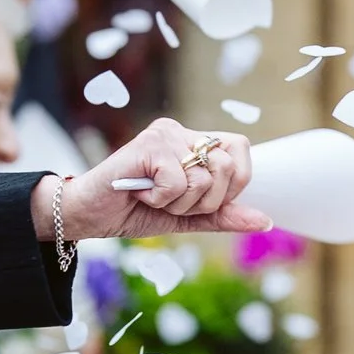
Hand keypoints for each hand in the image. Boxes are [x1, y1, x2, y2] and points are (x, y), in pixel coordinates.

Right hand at [44, 124, 262, 244]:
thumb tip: (264, 221)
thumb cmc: (135, 211)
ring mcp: (164, 134)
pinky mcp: (147, 145)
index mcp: (194, 142)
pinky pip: (178, 182)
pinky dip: (161, 199)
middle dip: (206, 200)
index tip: (202, 200)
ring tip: (153, 197)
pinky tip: (140, 193)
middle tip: (173, 201)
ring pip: (204, 177)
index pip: (241, 150)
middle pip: (228, 166)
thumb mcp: (187, 217)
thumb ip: (224, 215)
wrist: (88, 216)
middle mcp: (181, 132)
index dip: (233, 184)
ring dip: (180, 202)